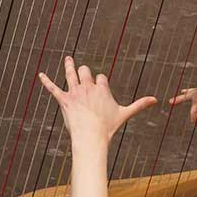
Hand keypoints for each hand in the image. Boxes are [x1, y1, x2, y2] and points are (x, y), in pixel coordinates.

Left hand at [38, 56, 156, 144]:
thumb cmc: (108, 127)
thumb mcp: (125, 114)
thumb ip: (139, 104)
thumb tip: (156, 100)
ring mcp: (75, 92)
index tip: (100, 91)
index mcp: (102, 88)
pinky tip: (40, 75)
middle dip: (85, 73)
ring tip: (68, 59)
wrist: (91, 137)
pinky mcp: (64, 99)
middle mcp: (88, 87)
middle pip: (85, 71)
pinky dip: (46, 81)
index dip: (100, 83)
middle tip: (83, 75)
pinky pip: (53, 88)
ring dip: (69, 66)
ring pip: (70, 74)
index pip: (100, 78)